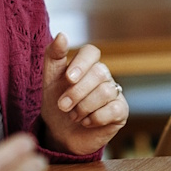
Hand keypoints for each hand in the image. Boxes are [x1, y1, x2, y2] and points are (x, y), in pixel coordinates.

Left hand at [39, 35, 127, 154]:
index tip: (68, 78)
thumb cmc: (56, 104)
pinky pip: (114, 109)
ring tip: (74, 116)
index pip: (91, 52)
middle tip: (62, 106)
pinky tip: (86, 122)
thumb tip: (62, 35)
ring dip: (84, 107)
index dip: (81, 63)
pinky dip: (95, 118)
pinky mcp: (121, 111)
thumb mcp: (49, 81)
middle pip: (99, 72)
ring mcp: (114, 93)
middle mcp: (103, 76)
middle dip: (77, 92)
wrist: (61, 135)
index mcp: (86, 65)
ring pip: (106, 91)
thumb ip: (54, 56)